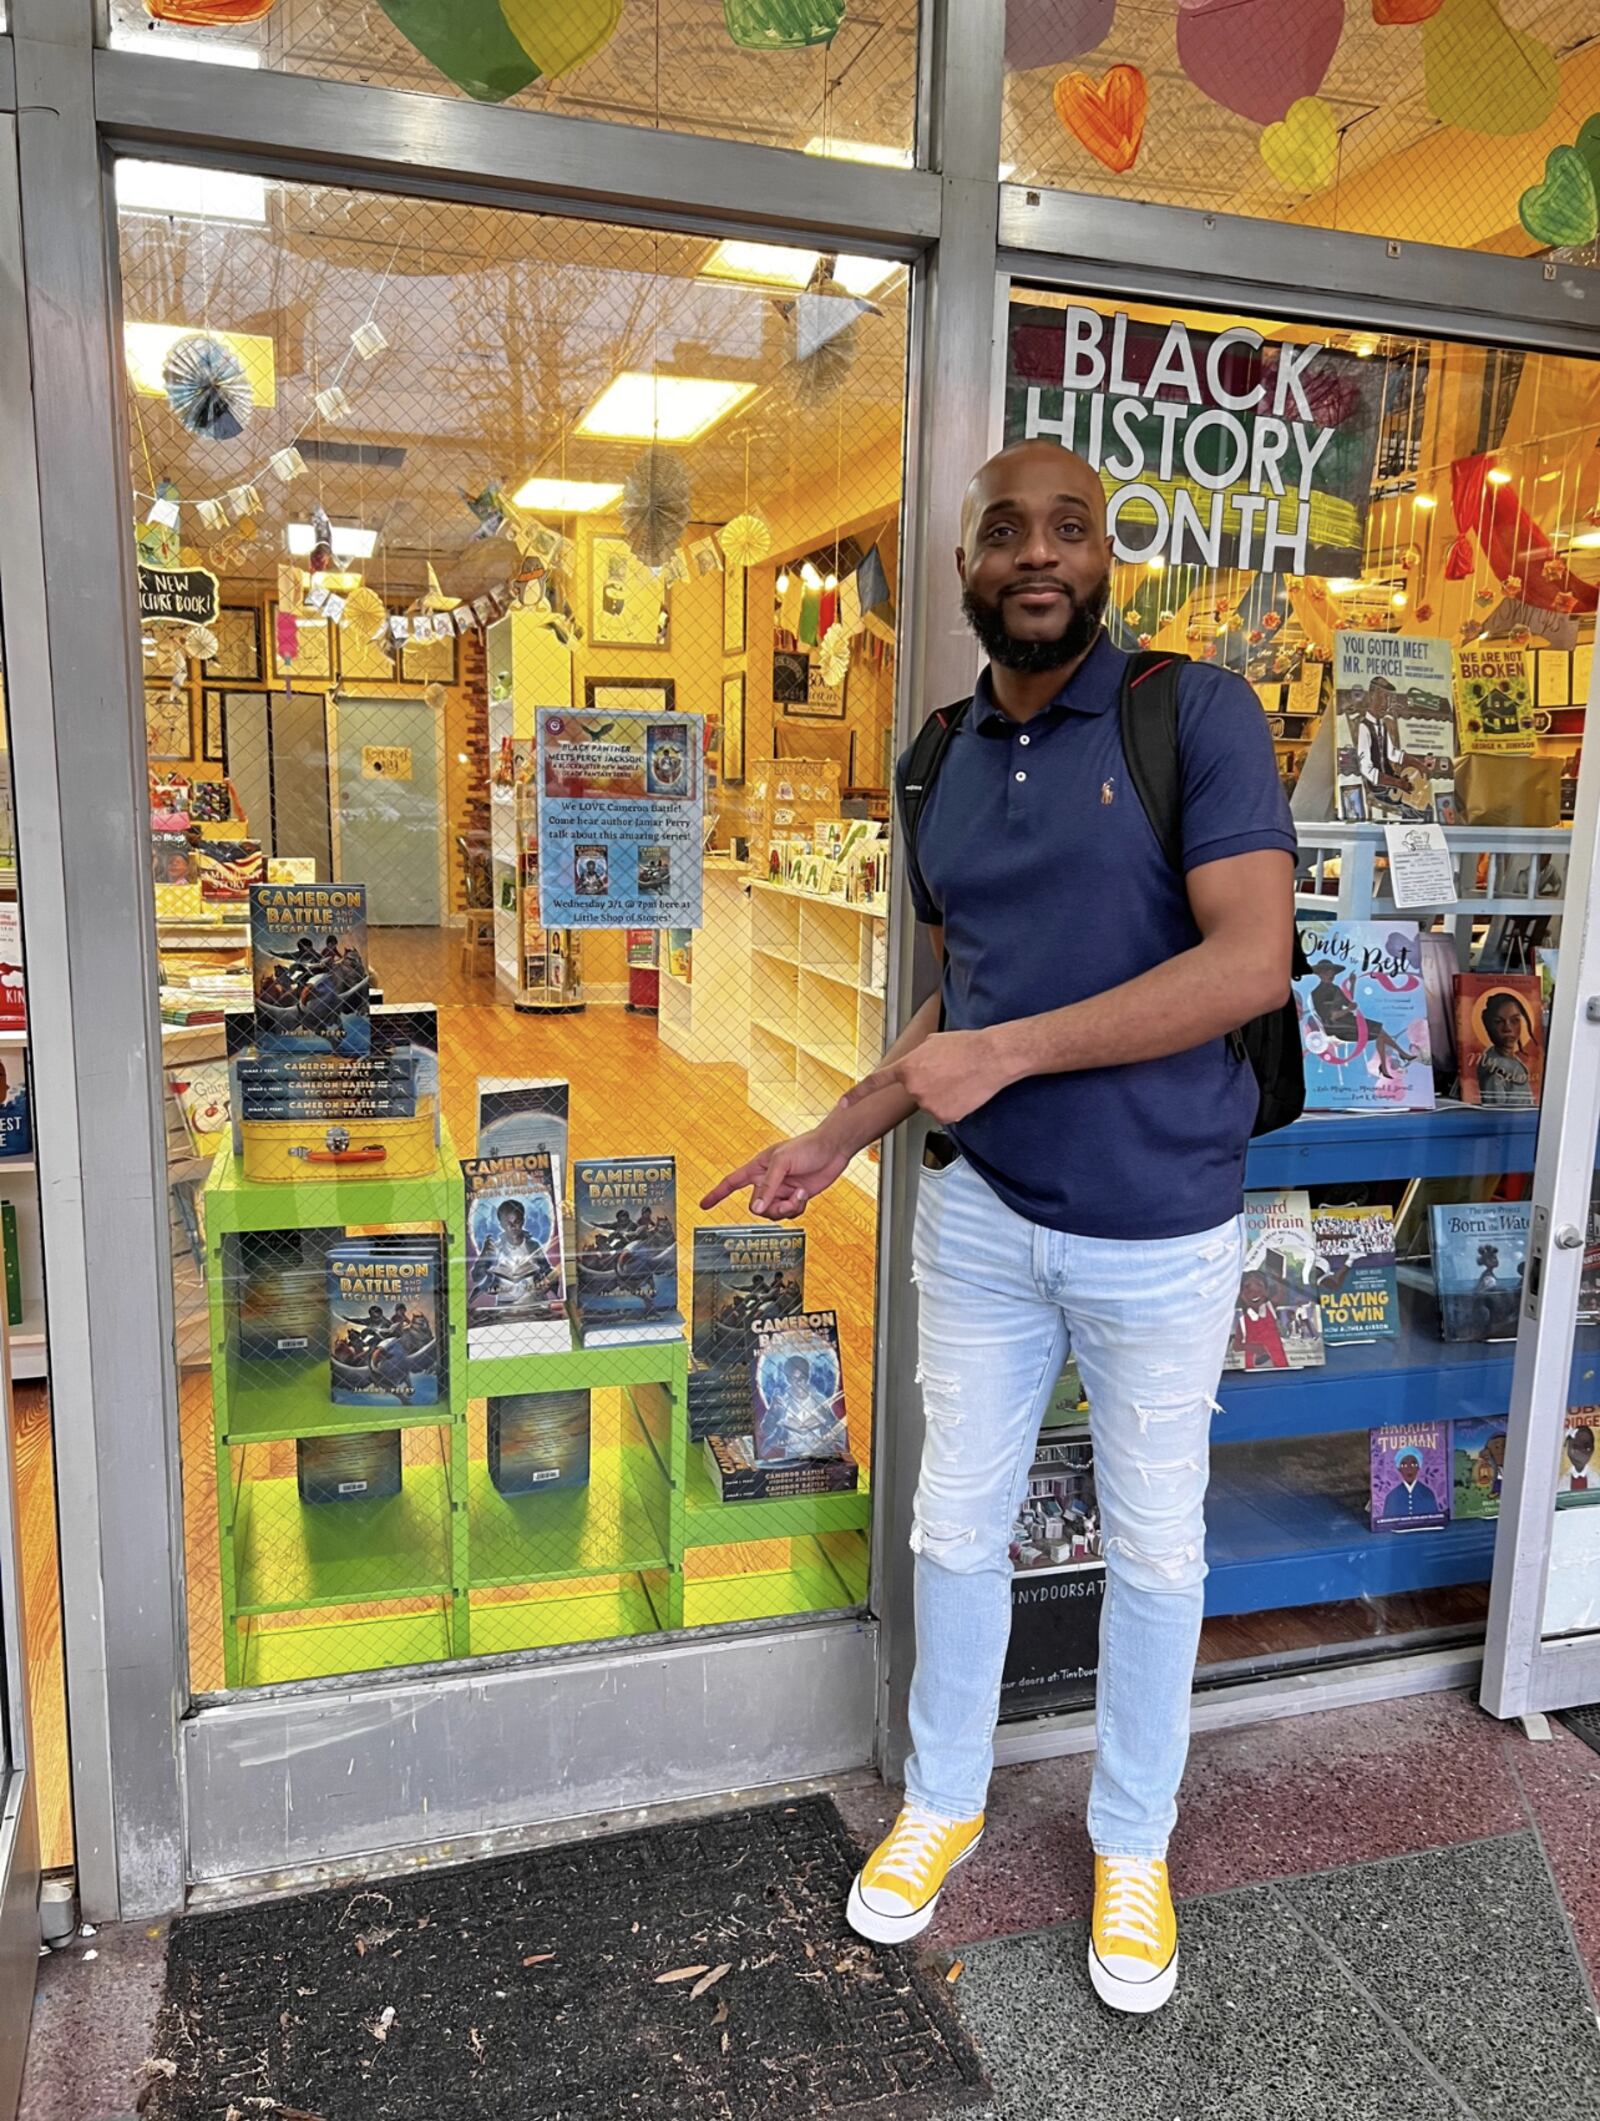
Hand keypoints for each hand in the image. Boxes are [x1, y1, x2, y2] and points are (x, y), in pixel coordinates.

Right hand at [699, 1120, 852, 1219]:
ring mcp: (782, 1191)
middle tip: (786, 1198)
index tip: (704, 1204)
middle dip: (770, 1206)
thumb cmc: (806, 1147)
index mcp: (757, 1168)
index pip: (731, 1182)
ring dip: (787, 1208)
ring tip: (799, 1195)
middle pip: (756, 1206)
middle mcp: (767, 1181)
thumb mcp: (782, 1163)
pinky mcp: (796, 1198)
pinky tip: (804, 1195)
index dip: (717, 1194)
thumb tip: (756, 1209)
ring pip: (773, 1213)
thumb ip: (768, 1186)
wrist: (833, 1149)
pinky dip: (797, 1207)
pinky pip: (789, 1213)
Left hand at [842, 1027, 1013, 1125]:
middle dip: (928, 1085)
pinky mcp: (945, 1117)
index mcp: (908, 1067)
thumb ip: (918, 1056)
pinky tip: (964, 1093)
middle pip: (915, 1093)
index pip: (877, 1082)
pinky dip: (954, 1106)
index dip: (858, 1093)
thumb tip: (916, 1065)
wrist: (991, 1057)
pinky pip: (945, 1114)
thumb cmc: (966, 1046)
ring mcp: (929, 1104)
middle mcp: (914, 1088)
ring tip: (959, 1079)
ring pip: (931, 1104)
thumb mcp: (933, 1042)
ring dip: (942, 1095)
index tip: (843, 1103)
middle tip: (948, 1073)